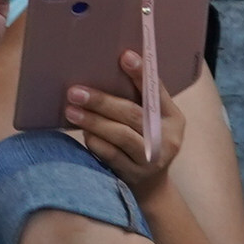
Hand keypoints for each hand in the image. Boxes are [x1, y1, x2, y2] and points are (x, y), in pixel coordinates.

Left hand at [61, 44, 183, 195]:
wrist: (152, 186)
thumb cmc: (145, 139)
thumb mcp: (153, 120)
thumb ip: (139, 99)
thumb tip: (108, 68)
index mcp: (173, 117)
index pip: (157, 90)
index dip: (142, 74)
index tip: (125, 56)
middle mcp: (167, 138)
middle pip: (133, 114)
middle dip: (102, 101)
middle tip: (75, 92)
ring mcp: (151, 159)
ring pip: (120, 135)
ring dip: (93, 121)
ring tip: (71, 111)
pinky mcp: (134, 174)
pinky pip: (110, 155)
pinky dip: (95, 142)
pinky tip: (83, 133)